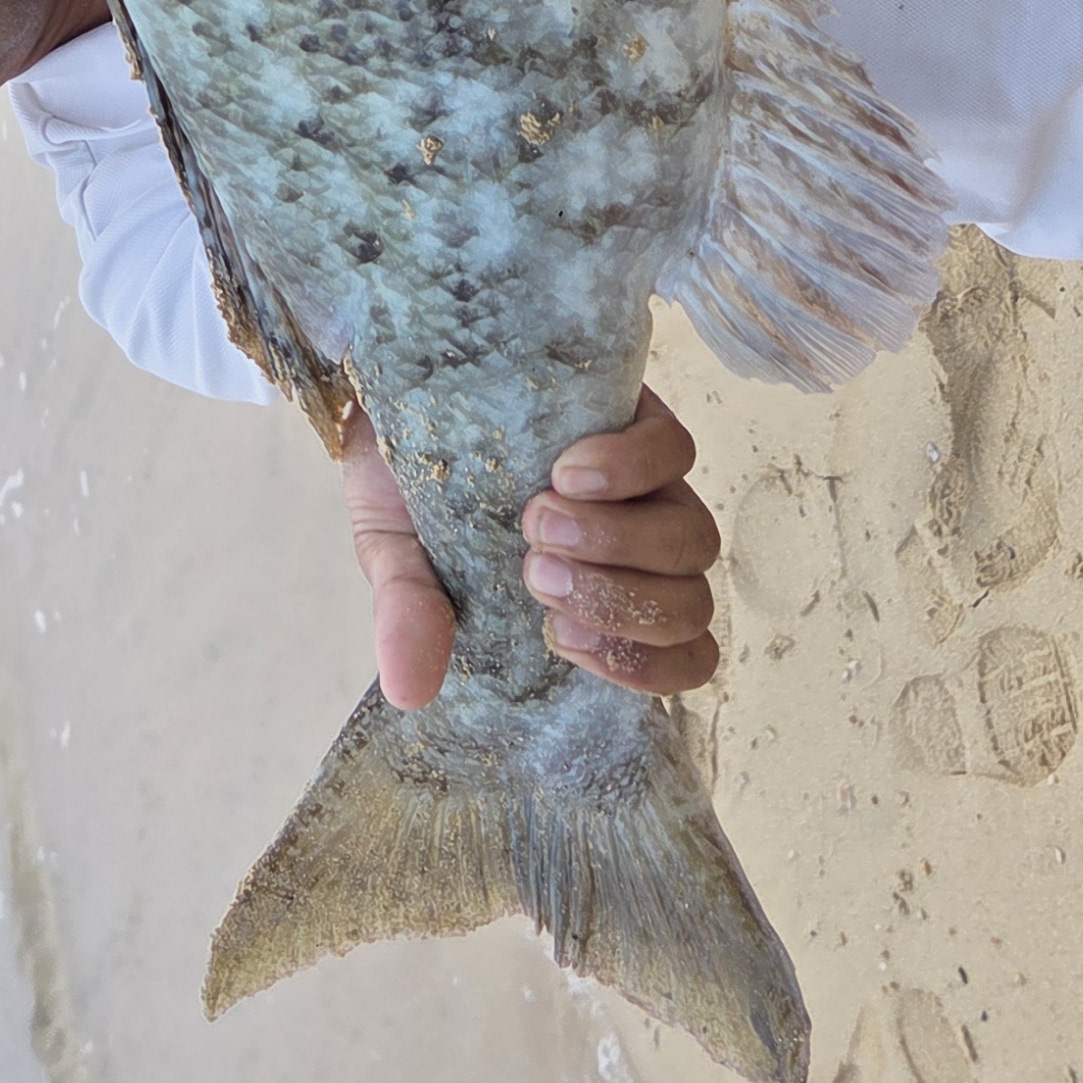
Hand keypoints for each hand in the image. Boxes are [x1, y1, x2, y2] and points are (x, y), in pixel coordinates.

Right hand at [344, 386, 722, 708]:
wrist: (390, 392)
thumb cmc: (407, 494)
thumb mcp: (396, 559)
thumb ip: (410, 616)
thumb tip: (407, 690)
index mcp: (597, 605)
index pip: (681, 660)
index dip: (642, 665)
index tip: (558, 637)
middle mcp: (641, 554)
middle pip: (689, 605)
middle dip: (617, 602)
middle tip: (535, 574)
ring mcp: (650, 487)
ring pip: (691, 537)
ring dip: (619, 540)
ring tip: (537, 520)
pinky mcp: (639, 417)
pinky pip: (672, 451)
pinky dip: (629, 467)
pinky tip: (566, 471)